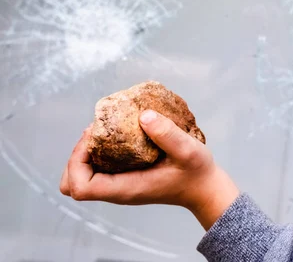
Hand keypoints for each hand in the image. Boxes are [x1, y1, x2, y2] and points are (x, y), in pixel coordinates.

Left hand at [59, 110, 239, 229]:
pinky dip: (99, 153)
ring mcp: (121, 185)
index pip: (80, 186)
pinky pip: (98, 169)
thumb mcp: (188, 150)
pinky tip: (118, 135)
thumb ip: (167, 134)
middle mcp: (119, 190)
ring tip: (105, 131)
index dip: (76, 159)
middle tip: (96, 133)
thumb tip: (143, 115)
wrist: (205, 188)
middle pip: (73, 183)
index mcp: (126, 188)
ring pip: (83, 176)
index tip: (94, 136)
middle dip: (76, 156)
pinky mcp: (126, 178)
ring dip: (86, 153)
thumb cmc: (197, 173)